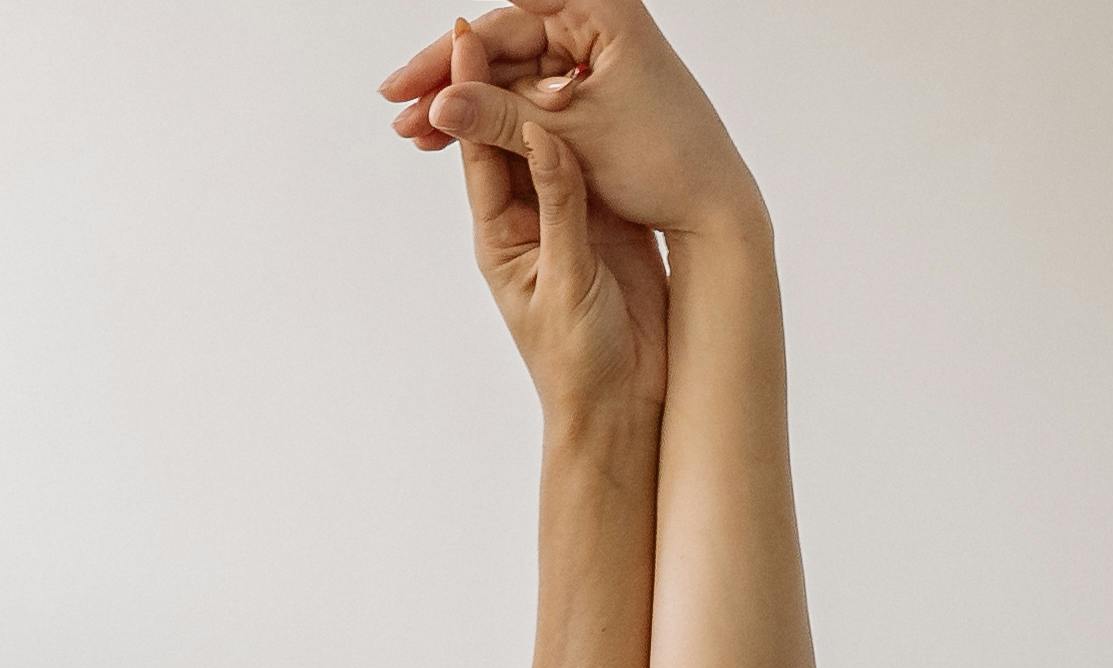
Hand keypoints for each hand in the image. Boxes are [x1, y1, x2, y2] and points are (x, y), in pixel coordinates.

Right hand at [382, 0, 753, 236]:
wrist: (715, 204)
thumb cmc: (662, 160)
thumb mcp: (569, 136)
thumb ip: (500, 117)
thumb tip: (437, 106)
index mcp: (600, 8)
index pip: (503, 22)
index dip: (449, 53)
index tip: (403, 82)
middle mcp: (595, 20)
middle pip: (500, 42)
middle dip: (447, 79)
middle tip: (396, 109)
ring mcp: (592, 52)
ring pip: (508, 70)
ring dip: (464, 101)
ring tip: (415, 133)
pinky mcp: (591, 85)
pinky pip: (528, 91)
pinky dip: (494, 114)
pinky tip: (453, 135)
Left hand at [452, 43, 667, 419]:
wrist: (625, 406)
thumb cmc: (579, 362)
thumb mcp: (566, 280)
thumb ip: (560, 207)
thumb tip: (541, 137)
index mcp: (499, 233)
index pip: (478, 148)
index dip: (470, 90)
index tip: (464, 35)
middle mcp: (529, 216)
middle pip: (510, 132)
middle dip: (503, 76)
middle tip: (505, 16)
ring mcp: (570, 216)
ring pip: (553, 140)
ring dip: (549, 94)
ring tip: (550, 36)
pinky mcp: (610, 222)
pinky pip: (595, 163)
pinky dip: (593, 126)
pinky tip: (597, 88)